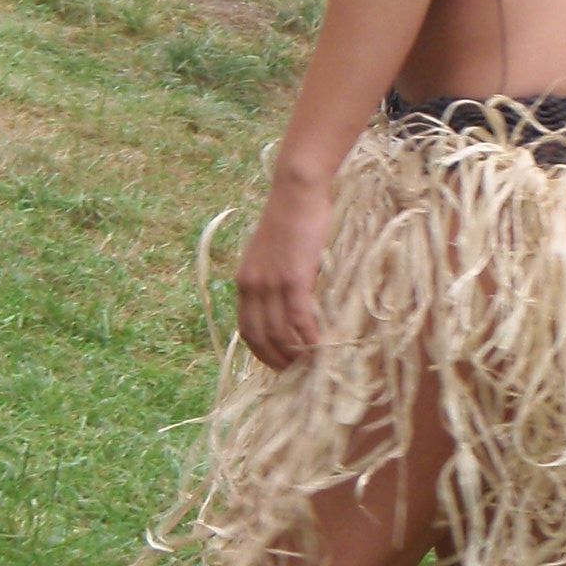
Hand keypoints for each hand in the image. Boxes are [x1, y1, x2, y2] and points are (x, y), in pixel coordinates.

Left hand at [235, 174, 334, 370]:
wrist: (297, 192)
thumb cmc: (291, 219)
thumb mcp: (272, 255)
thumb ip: (273, 280)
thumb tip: (289, 304)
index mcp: (244, 282)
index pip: (246, 330)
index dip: (261, 353)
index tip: (278, 365)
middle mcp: (252, 286)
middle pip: (260, 338)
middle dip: (278, 361)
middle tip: (299, 373)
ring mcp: (271, 284)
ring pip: (280, 333)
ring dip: (296, 354)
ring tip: (313, 364)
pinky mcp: (292, 279)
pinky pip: (298, 319)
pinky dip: (309, 337)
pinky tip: (321, 346)